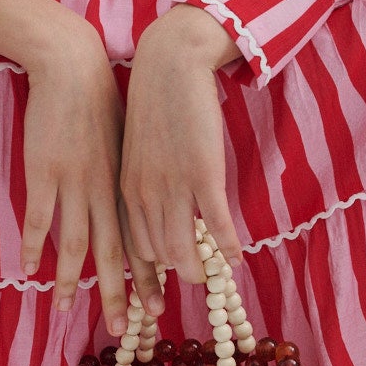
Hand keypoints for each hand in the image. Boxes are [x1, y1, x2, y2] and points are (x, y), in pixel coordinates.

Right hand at [15, 27, 157, 339]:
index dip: (147, 277)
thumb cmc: (100, 103)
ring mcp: (74, 181)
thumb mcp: (126, 143)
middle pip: (113, 252)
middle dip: (119, 293)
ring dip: (71, 281)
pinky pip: (39, 217)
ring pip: (76, 242)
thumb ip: (127, 179)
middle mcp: (104, 189)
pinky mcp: (45, 170)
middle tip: (124, 330)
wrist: (75, 67)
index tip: (155, 309)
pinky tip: (29, 268)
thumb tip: (136, 209)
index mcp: (126, 183)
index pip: (139, 241)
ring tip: (65, 309)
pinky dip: (35, 245)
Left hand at [118, 6, 243, 286]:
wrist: (169, 64)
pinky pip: (216, 223)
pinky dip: (227, 247)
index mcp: (127, 189)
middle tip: (181, 299)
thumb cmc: (156, 104)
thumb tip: (157, 209)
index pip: (132, 248)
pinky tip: (238, 259)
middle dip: (169, 280)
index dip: (140, 278)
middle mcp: (146, 194)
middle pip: (158, 256)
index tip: (145, 302)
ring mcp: (174, 186)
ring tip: (212, 281)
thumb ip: (143, 182)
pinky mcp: (203, 173)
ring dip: (199, 269)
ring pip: (184, 247)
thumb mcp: (137, 149)